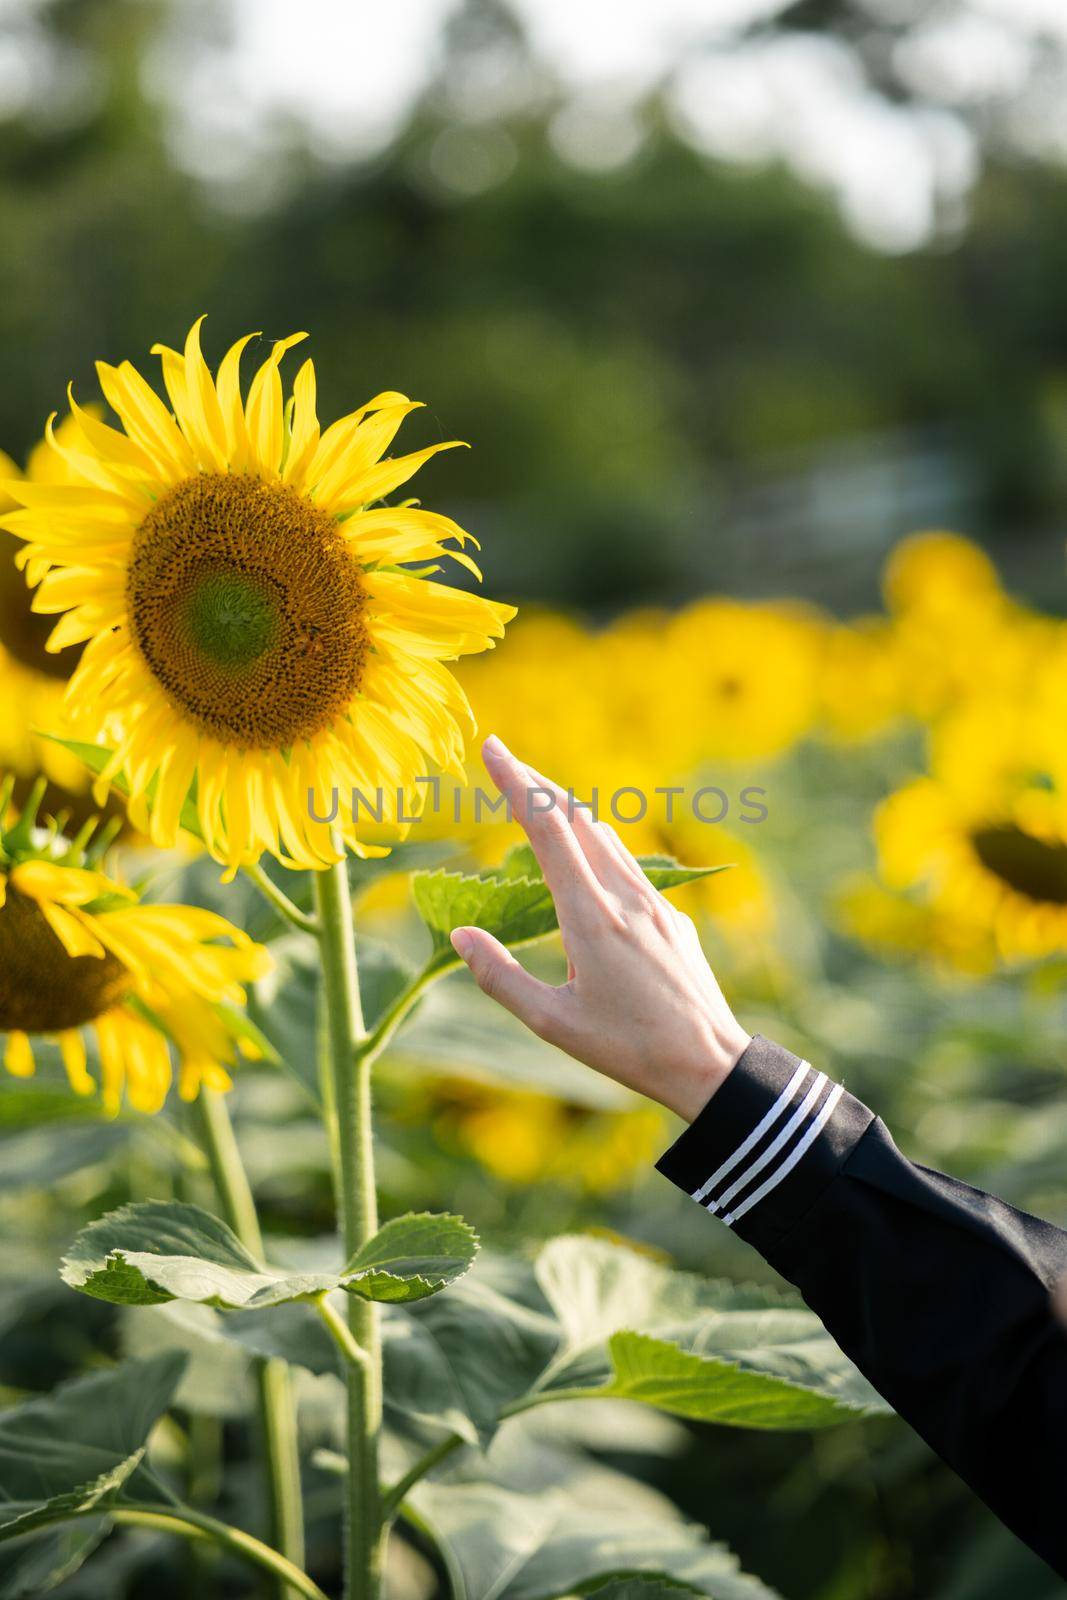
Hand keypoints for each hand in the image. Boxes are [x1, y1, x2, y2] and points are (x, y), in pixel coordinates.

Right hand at [449, 735, 750, 1121]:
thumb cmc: (628, 1049)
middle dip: (537, 784)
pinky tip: (586, 855)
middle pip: (577, 818)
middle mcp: (625, 897)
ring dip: (567, 810)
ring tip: (536, 798)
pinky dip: (595, 842)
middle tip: (503, 759)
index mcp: (590, 916)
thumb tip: (461, 936)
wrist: (711, 1064)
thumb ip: (500, 977)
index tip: (491, 748)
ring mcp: (655, 904)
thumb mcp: (552, 1023)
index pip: (546, 830)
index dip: (515, 783)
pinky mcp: (673, 918)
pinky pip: (628, 864)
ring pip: (606, 837)